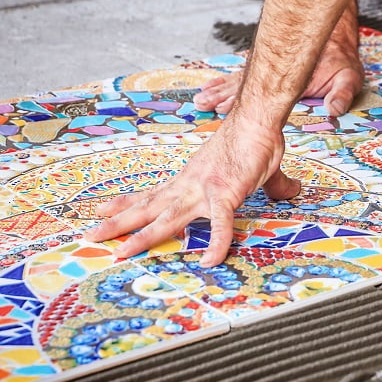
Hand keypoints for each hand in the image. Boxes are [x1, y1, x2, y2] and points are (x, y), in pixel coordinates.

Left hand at [84, 118, 300, 266]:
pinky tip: (208, 261)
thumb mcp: (254, 170)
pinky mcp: (226, 194)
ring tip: (120, 254)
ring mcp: (204, 191)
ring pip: (167, 219)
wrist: (258, 120)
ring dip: (143, 238)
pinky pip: (221, 224)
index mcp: (189, 179)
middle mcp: (188, 186)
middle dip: (118, 225)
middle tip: (90, 237)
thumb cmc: (253, 139)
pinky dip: (216, 243)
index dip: (126, 204)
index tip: (103, 212)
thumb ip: (270, 185)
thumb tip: (292, 189)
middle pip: (148, 209)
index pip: (152, 195)